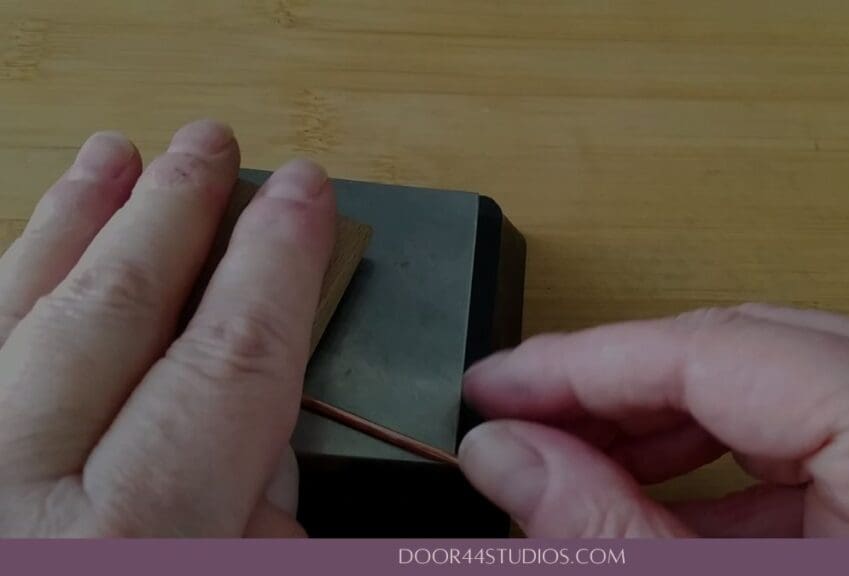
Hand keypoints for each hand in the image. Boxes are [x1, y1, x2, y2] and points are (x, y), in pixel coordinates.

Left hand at [0, 121, 335, 536]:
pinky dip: (8, 288)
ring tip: (111, 158)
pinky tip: (32, 252)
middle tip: (208, 147)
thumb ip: (264, 525)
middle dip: (170, 213)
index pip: (229, 361)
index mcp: (135, 537)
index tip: (302, 196)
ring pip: (13, 317)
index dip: (275, 265)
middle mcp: (19, 500)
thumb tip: (269, 441)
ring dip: (71, 224)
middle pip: (112, 313)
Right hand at [459, 305, 848, 536]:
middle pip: (745, 353)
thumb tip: (513, 458)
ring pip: (772, 391)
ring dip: (660, 429)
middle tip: (520, 425)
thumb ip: (622, 534)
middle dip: (616, 391)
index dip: (586, 363)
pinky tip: (647, 503)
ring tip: (570, 464)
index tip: (500, 385)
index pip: (721, 349)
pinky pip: (809, 447)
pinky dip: (718, 474)